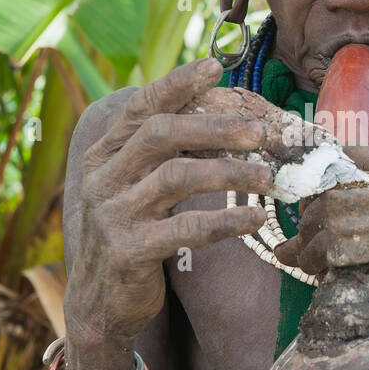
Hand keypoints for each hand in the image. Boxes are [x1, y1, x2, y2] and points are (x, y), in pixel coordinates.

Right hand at [64, 57, 270, 354]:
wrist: (100, 302)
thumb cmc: (131, 235)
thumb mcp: (135, 189)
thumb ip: (160, 156)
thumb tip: (219, 119)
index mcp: (103, 156)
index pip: (140, 107)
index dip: (177, 84)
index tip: (216, 67)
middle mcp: (101, 178)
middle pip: (160, 134)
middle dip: (214, 127)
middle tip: (259, 132)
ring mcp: (112, 215)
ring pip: (176, 177)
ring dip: (229, 172)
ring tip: (268, 176)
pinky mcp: (129, 250)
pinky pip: (185, 228)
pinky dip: (226, 220)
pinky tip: (255, 218)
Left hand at [276, 147, 368, 351]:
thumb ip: (360, 208)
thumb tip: (294, 222)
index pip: (359, 159)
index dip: (322, 176)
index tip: (294, 196)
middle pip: (357, 190)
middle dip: (318, 217)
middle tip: (295, 242)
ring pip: (364, 221)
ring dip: (327, 244)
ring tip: (306, 261)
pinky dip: (353, 261)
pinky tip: (335, 274)